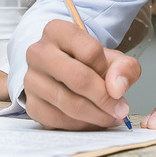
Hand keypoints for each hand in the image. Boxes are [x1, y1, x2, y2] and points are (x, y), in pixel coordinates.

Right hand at [23, 19, 140, 129]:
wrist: (68, 73)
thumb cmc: (89, 64)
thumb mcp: (113, 58)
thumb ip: (124, 68)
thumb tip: (117, 89)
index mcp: (57, 31)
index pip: (90, 51)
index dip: (109, 71)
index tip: (116, 83)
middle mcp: (38, 52)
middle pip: (78, 78)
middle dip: (105, 98)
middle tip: (120, 109)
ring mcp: (31, 79)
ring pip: (69, 103)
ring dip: (96, 116)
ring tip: (110, 117)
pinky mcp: (31, 104)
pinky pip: (58, 120)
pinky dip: (80, 126)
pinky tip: (92, 121)